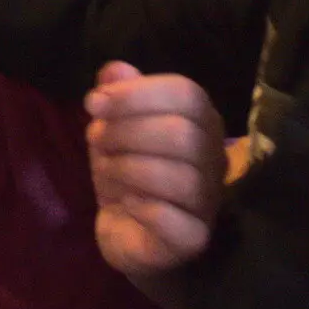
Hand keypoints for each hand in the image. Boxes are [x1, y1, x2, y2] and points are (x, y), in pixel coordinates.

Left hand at [84, 62, 225, 279]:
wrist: (127, 230)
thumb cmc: (127, 169)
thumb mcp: (115, 124)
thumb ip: (117, 93)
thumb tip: (115, 71)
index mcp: (202, 120)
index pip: (186, 93)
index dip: (137, 94)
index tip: (93, 103)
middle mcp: (215, 157)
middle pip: (184, 134)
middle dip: (128, 131)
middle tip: (95, 138)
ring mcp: (209, 200)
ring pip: (181, 178)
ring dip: (129, 168)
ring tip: (105, 169)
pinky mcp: (194, 237)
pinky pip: (173, 219)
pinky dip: (142, 207)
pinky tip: (125, 203)